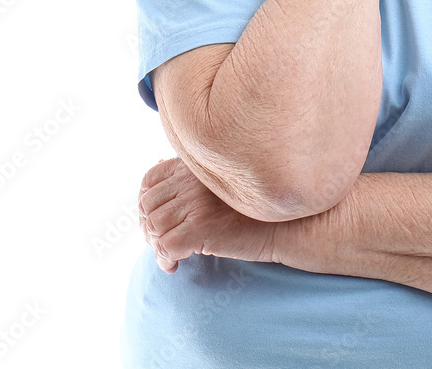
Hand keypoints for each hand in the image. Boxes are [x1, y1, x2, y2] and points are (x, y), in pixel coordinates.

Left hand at [138, 157, 277, 272]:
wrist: (284, 226)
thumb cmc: (253, 209)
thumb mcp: (221, 185)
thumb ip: (193, 180)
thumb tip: (160, 169)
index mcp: (194, 165)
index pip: (151, 178)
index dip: (147, 203)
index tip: (158, 222)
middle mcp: (193, 179)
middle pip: (147, 205)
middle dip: (149, 229)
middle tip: (163, 244)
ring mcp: (196, 202)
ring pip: (154, 228)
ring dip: (157, 247)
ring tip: (171, 256)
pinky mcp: (201, 227)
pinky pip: (166, 247)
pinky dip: (165, 260)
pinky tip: (176, 266)